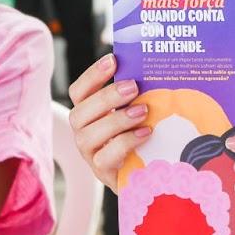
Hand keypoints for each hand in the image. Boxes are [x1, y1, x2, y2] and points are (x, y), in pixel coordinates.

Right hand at [66, 53, 149, 191]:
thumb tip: (155, 69)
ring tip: (142, 111)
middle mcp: (83, 131)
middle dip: (106, 97)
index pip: (79, 91)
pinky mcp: (102, 172)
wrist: (147, 174)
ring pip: (88, 135)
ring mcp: (89, 153)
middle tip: (133, 86)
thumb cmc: (143, 136)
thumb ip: (137, 96)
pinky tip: (145, 133)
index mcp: (88, 113)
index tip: (113, 60)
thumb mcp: (137, 113)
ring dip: (116, 120)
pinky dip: (125, 142)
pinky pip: (105, 157)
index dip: (92, 75)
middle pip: (80, 112)